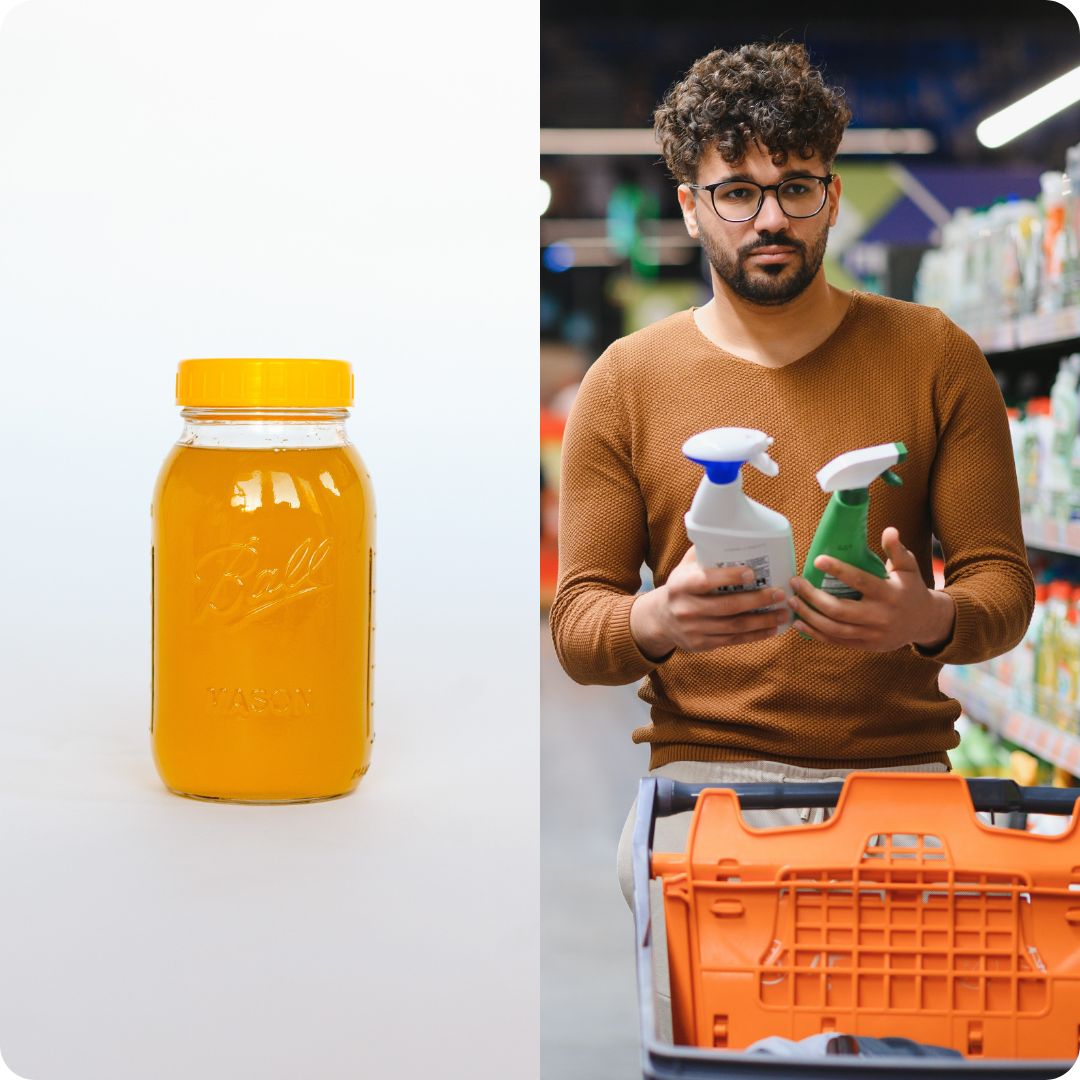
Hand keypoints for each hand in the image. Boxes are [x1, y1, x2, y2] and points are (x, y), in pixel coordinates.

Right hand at [630, 545, 789, 659]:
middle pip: (726, 606)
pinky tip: (771, 628)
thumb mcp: (684, 568)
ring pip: (734, 626)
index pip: (705, 581)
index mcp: (680, 585)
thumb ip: (704, 553)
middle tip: (779, 593)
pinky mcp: (701, 644)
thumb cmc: (682, 586)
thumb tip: (731, 532)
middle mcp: (685, 609)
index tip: (752, 574)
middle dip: (756, 600)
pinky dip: (755, 635)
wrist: (661, 618)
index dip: (729, 578)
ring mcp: (693, 629)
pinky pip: (733, 640)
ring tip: (783, 612)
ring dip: (762, 620)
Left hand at [787, 526, 955, 651]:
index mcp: (889, 594)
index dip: (838, 570)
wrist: (924, 622)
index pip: (860, 581)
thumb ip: (896, 550)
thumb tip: (889, 530)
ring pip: (834, 629)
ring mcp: (871, 634)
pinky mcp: (865, 645)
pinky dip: (815, 634)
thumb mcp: (908, 568)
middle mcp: (879, 616)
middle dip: (813, 597)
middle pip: (839, 610)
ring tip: (792, 601)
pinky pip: (835, 641)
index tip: (818, 560)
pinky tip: (799, 623)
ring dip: (809, 616)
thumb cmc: (911, 589)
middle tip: (795, 583)